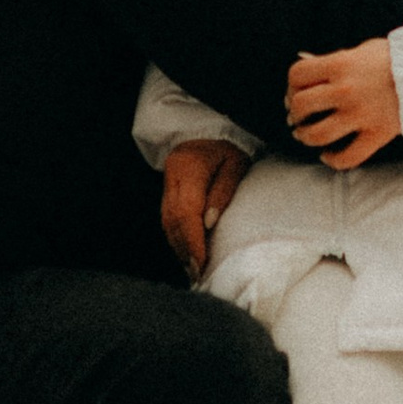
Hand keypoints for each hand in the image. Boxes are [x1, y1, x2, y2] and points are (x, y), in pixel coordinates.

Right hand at [162, 137, 249, 275]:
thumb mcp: (235, 165)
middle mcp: (173, 176)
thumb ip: (223, 192)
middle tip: (197, 272)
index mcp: (189, 168)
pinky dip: (175, 237)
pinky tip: (185, 252)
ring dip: (178, 246)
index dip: (192, 239)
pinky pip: (167, 218)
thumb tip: (210, 223)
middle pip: (173, 219)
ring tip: (191, 268)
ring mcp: (167, 183)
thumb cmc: (228, 149)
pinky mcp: (167, 190)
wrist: (207, 131)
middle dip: (185, 248)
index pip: (187, 210)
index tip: (201, 261)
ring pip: (167, 221)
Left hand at [285, 38, 402, 169]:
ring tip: (305, 135)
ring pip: (317, 134)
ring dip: (306, 136)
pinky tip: (327, 155)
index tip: (295, 92)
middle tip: (298, 116)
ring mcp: (360, 115)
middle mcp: (345, 90)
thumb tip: (308, 67)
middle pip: (302, 106)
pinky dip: (332, 160)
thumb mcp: (361, 51)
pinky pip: (347, 157)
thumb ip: (334, 61)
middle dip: (295, 113)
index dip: (291, 85)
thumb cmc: (395, 58)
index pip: (298, 75)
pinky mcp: (376, 134)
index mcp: (340, 64)